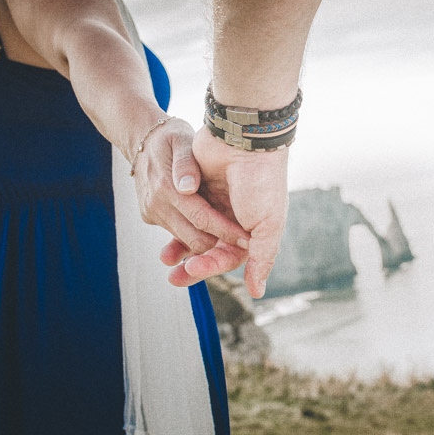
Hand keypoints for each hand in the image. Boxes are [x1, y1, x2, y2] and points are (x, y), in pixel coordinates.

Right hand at [132, 116, 249, 260]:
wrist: (142, 140)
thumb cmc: (170, 138)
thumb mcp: (182, 140)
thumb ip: (186, 162)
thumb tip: (187, 187)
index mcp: (166, 186)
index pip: (201, 218)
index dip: (226, 232)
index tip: (249, 240)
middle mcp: (157, 205)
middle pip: (194, 239)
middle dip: (220, 245)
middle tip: (246, 243)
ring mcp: (152, 214)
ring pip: (187, 241)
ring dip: (210, 244)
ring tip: (235, 239)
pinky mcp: (151, 218)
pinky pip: (177, 235)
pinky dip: (195, 235)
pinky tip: (215, 230)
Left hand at [161, 125, 288, 297]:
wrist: (244, 141)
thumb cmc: (262, 184)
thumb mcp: (268, 225)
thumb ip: (262, 259)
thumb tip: (257, 293)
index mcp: (254, 230)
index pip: (231, 257)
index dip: (213, 265)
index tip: (194, 268)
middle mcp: (235, 219)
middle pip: (211, 250)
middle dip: (194, 264)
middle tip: (174, 277)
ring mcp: (216, 203)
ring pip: (196, 234)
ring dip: (181, 248)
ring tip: (166, 259)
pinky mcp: (198, 188)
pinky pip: (185, 212)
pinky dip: (176, 223)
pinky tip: (166, 233)